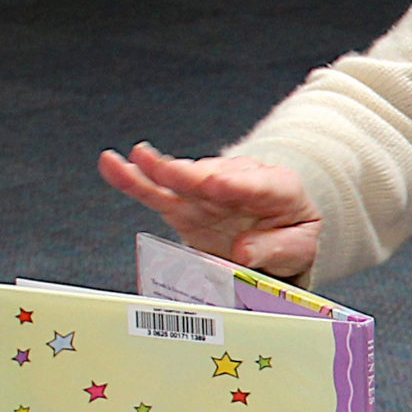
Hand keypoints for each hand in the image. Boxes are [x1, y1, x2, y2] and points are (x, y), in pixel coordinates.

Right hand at [98, 145, 322, 278]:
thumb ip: (277, 249)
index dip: (237, 183)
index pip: (260, 185)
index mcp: (279, 189)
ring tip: (140, 160)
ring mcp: (208, 191)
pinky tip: (113, 164)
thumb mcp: (299, 249)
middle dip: (193, 177)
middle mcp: (239, 182)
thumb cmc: (291, 239)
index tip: (217, 184)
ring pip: (183, 180)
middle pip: (214, 177)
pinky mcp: (183, 204)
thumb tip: (243, 251)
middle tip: (174, 174)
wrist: (277, 234)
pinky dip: (134, 179)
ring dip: (161, 171)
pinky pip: (157, 192)